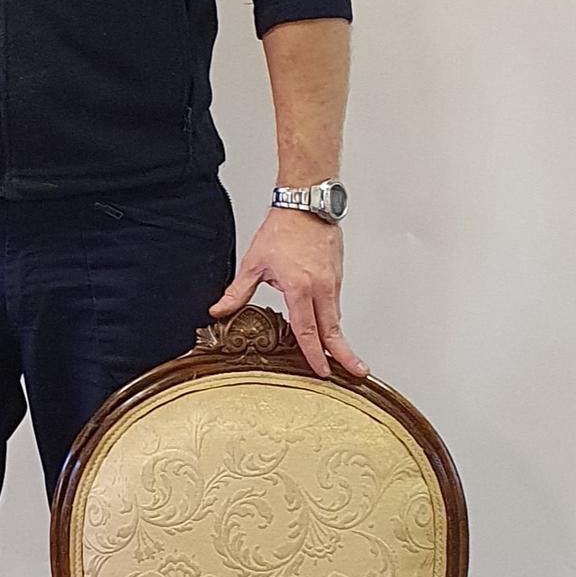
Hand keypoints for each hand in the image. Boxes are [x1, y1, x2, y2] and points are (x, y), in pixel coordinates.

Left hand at [209, 208, 369, 381]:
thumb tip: (219, 310)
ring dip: (339, 339)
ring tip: (345, 358)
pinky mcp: (337, 275)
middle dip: (345, 354)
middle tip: (356, 372)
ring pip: (336, 317)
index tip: (322, 371)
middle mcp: (321, 287)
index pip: (307, 330)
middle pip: (333, 330)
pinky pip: (336, 303)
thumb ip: (238, 291)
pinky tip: (330, 329)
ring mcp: (333, 281)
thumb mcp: (254, 262)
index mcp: (299, 287)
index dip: (314, 354)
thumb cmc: (283, 229)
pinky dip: (334, 320)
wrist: (306, 204)